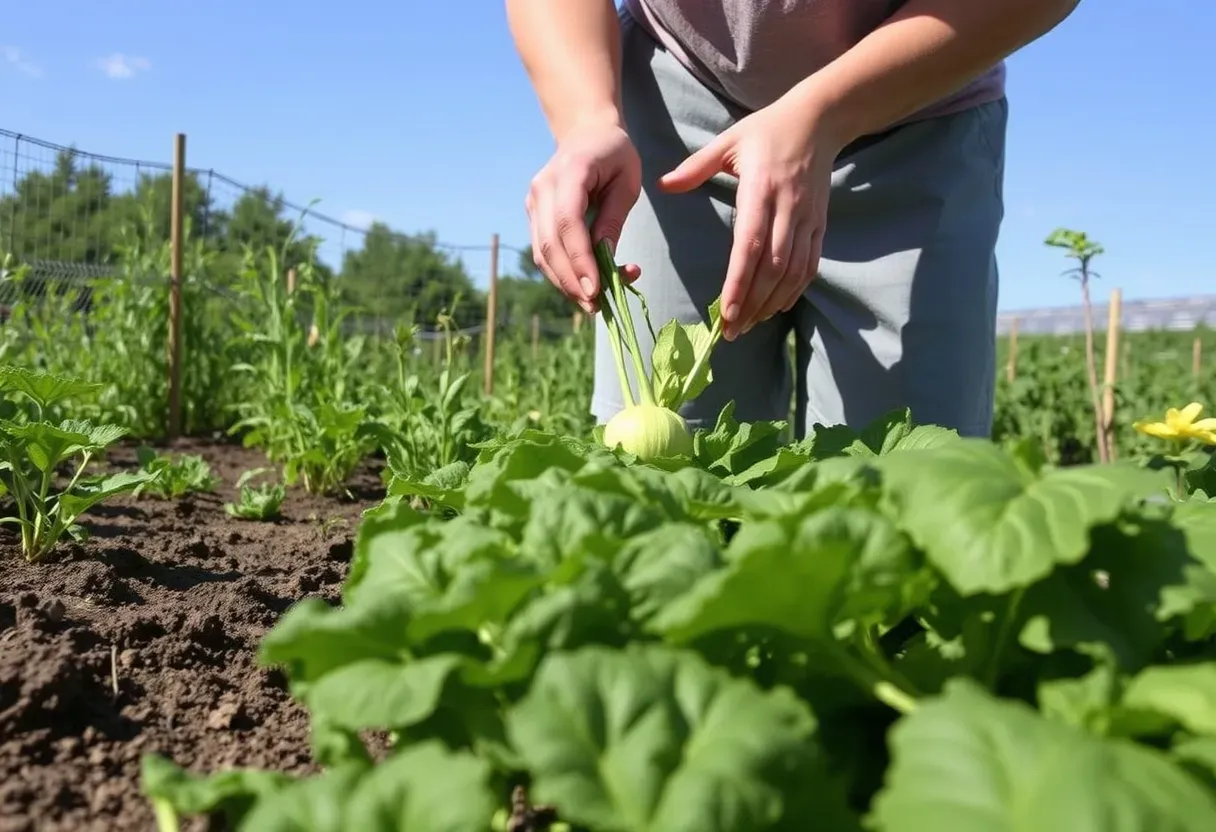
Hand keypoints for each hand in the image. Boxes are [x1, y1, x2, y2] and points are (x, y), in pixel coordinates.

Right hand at [525, 119, 642, 313]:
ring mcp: (533, 202)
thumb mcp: (627, 182)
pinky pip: (543, 251)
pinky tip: (582, 287)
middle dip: (572, 280)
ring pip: (541, 253)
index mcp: (569, 172)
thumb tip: (605, 259)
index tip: (597, 289)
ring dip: (565, 283)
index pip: (568, 223)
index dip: (579, 260)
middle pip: (550, 244)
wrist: (587, 132)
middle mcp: (542, 188)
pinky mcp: (533, 215)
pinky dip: (561, 273)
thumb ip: (614, 219)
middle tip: (596, 307)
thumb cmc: (615, 155)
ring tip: (592, 304)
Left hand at [657, 87, 844, 339]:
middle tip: (731, 331)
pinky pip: (809, 266)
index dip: (739, 282)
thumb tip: (662, 185)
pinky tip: (777, 307)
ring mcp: (807, 219)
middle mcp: (787, 208)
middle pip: (772, 268)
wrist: (819, 120)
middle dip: (752, 304)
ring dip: (772, 303)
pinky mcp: (820, 225)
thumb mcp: (728, 141)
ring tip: (749, 325)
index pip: (750, 245)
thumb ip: (695, 167)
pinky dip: (795, 291)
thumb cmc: (766, 130)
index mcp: (760, 189)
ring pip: (792, 272)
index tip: (725, 311)